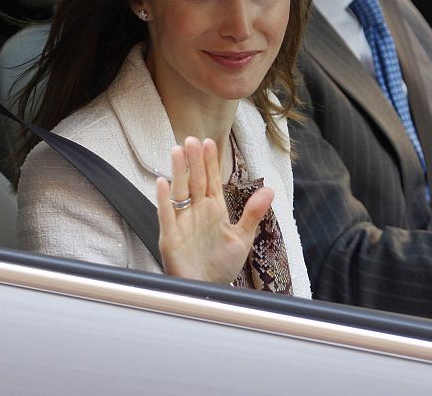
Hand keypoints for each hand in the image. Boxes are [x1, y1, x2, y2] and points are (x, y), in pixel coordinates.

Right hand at [155, 137, 272, 283]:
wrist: (208, 292)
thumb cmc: (221, 265)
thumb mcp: (242, 238)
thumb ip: (253, 214)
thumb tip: (269, 190)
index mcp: (214, 210)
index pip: (210, 180)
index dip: (210, 162)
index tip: (209, 142)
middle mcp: (196, 213)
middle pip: (194, 181)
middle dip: (194, 161)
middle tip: (192, 140)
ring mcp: (182, 224)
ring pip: (180, 193)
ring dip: (178, 172)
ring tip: (178, 151)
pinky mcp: (171, 238)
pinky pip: (166, 216)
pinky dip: (164, 201)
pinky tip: (162, 183)